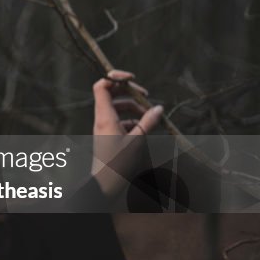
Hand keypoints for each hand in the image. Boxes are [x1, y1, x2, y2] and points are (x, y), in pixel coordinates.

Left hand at [91, 69, 163, 198]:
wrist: (105, 183)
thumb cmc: (118, 163)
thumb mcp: (137, 141)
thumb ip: (148, 122)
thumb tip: (158, 108)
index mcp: (104, 116)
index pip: (101, 86)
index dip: (115, 77)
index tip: (132, 78)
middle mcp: (102, 118)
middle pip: (111, 93)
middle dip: (129, 92)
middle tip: (146, 96)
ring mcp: (104, 126)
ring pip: (117, 107)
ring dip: (133, 107)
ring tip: (150, 114)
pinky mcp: (108, 134)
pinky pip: (119, 119)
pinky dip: (132, 119)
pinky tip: (144, 127)